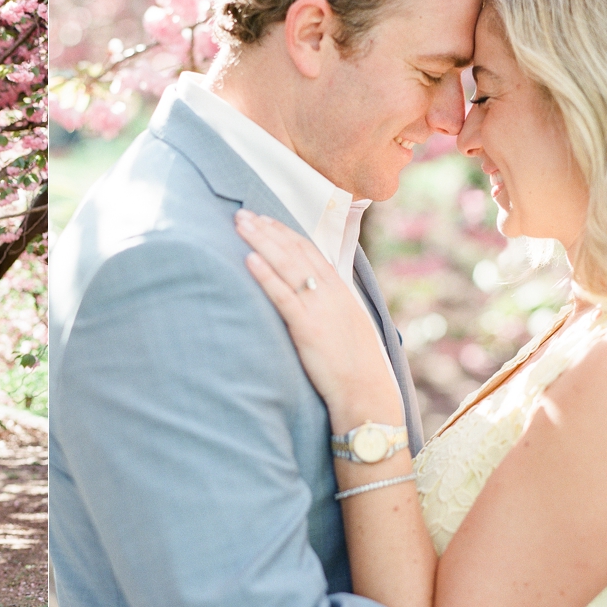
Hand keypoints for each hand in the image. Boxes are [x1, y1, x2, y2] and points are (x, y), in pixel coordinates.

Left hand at [235, 210, 401, 428]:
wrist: (366, 392)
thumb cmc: (355, 365)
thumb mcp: (347, 325)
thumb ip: (329, 306)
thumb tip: (310, 296)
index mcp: (340, 290)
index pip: (308, 250)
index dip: (284, 232)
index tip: (264, 218)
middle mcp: (330, 292)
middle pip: (294, 251)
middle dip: (267, 229)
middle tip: (242, 214)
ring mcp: (320, 308)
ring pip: (287, 265)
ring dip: (261, 241)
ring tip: (240, 225)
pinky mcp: (308, 328)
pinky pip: (284, 296)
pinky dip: (266, 275)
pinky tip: (248, 260)